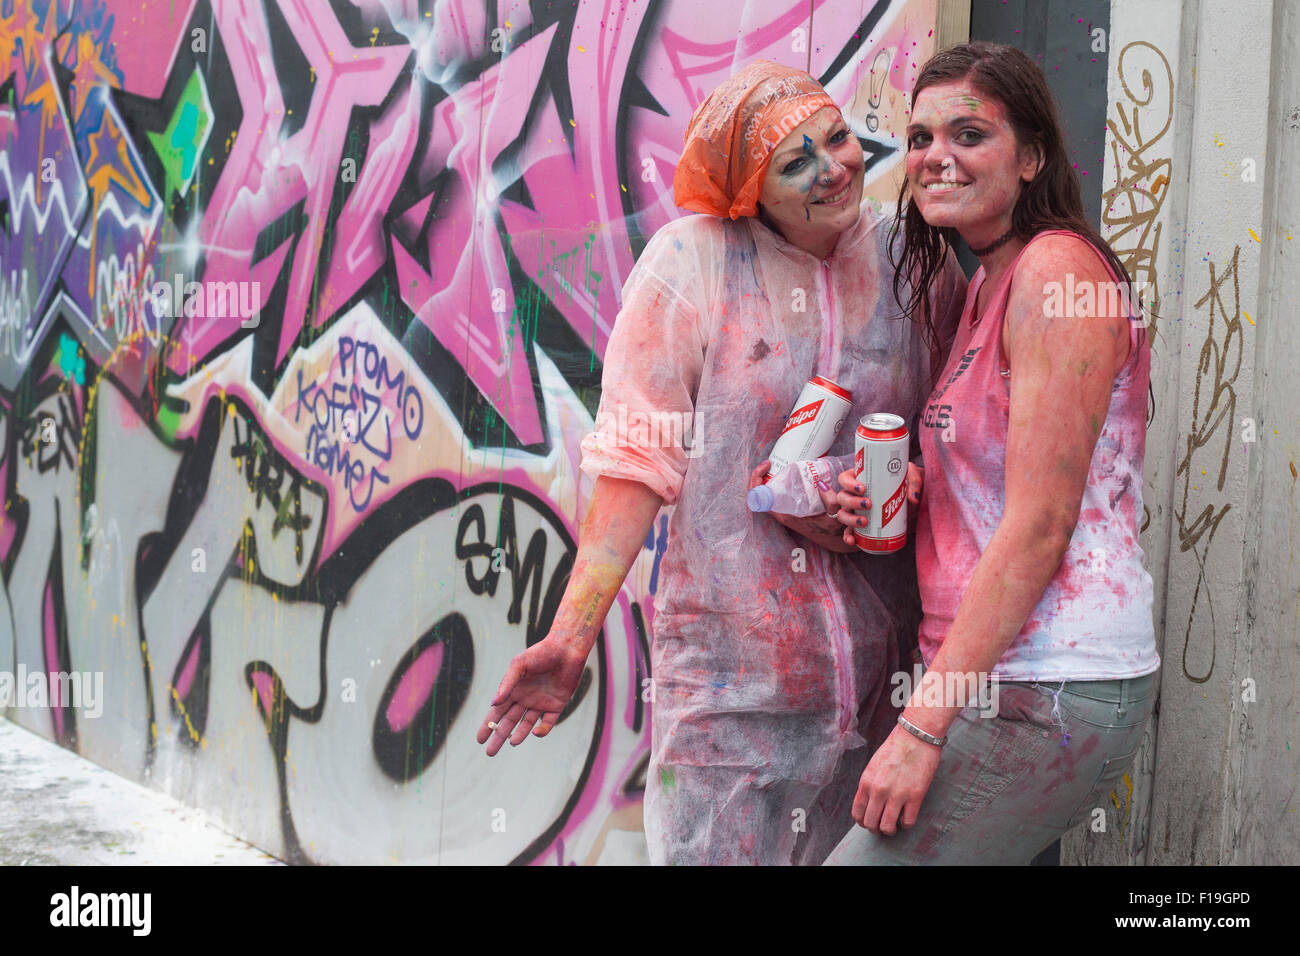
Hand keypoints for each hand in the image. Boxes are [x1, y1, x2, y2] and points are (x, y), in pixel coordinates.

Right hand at [477, 638, 586, 755]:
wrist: (566, 648)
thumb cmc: (540, 653)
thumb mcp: (519, 665)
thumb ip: (507, 684)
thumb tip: (493, 704)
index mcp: (513, 690)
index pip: (497, 712)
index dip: (488, 726)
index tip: (479, 740)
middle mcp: (525, 698)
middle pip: (509, 722)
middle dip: (499, 736)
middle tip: (490, 752)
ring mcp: (541, 703)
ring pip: (526, 725)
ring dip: (519, 735)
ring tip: (512, 743)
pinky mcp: (556, 705)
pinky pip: (548, 722)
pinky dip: (542, 730)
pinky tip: (536, 732)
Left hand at [748, 460, 850, 548]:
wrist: (832, 539)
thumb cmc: (832, 529)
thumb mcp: (834, 515)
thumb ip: (831, 501)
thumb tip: (821, 484)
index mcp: (785, 514)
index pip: (759, 499)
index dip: (756, 480)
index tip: (767, 466)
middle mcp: (781, 512)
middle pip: (759, 493)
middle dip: (760, 475)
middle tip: (768, 463)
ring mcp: (783, 511)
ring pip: (766, 493)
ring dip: (767, 479)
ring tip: (774, 466)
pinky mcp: (789, 508)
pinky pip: (775, 494)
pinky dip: (776, 483)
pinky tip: (785, 474)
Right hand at [830, 463, 923, 545]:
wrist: (910, 503)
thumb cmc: (905, 485)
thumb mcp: (910, 476)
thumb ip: (914, 480)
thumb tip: (912, 498)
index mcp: (859, 478)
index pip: (844, 479)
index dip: (849, 483)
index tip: (862, 488)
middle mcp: (853, 495)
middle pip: (842, 497)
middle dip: (852, 502)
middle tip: (869, 505)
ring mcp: (854, 511)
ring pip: (843, 514)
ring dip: (850, 519)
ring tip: (865, 522)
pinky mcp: (859, 525)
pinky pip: (848, 532)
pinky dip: (848, 536)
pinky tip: (853, 540)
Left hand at [852, 725, 942, 834]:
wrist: (916, 735)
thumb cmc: (895, 748)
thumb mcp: (874, 765)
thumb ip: (870, 784)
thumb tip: (870, 804)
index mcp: (866, 782)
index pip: (858, 813)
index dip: (863, 822)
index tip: (871, 821)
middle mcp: (878, 790)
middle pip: (871, 824)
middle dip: (876, 829)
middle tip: (883, 825)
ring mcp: (897, 794)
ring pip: (887, 827)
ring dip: (891, 830)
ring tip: (895, 824)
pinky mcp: (915, 796)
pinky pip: (908, 822)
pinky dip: (907, 823)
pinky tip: (908, 815)